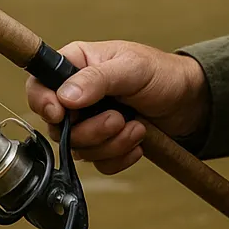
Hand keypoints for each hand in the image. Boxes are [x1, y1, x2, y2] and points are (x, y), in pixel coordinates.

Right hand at [25, 40, 209, 174]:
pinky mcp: (104, 143)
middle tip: (118, 119)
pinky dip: (120, 157)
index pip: (38, 85)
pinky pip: (98, 163)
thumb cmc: (162, 74)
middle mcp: (76, 95)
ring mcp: (88, 122)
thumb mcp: (131, 69)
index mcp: (75, 65)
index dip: (43, 103)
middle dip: (91, 130)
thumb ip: (98, 79)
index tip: (59, 115)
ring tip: (136, 127)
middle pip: (56, 126)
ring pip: (79, 149)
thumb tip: (65, 96)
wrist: (189, 102)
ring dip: (111, 144)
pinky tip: (138, 141)